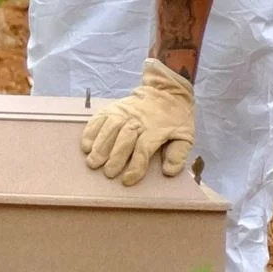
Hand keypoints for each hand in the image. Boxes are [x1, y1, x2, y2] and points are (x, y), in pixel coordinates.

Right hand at [81, 58, 196, 185]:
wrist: (167, 90)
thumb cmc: (175, 118)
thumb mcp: (186, 135)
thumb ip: (178, 154)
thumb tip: (169, 171)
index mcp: (157, 129)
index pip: (143, 149)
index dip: (135, 166)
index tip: (127, 180)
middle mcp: (138, 120)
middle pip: (124, 139)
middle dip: (114, 158)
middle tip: (107, 173)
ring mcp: (123, 112)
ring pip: (109, 128)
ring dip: (100, 146)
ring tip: (92, 162)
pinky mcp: (113, 108)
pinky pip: (99, 119)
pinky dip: (90, 132)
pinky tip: (86, 145)